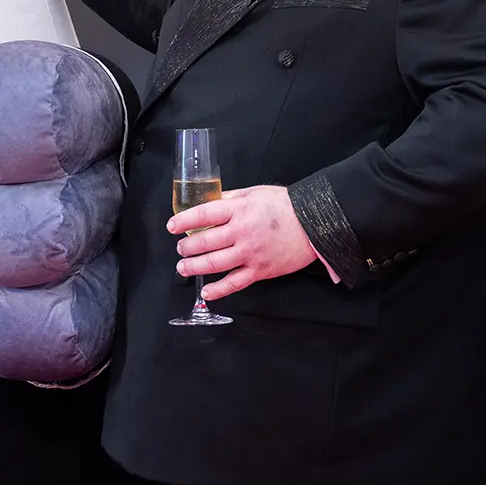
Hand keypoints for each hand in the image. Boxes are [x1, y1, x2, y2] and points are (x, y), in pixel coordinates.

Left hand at [170, 185, 324, 299]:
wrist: (313, 223)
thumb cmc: (285, 205)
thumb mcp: (255, 193)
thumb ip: (231, 198)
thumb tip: (211, 201)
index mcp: (239, 210)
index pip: (203, 215)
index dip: (184, 221)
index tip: (172, 226)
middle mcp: (241, 232)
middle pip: (205, 242)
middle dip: (187, 246)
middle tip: (180, 249)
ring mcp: (250, 253)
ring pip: (214, 264)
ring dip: (194, 267)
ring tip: (183, 267)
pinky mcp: (260, 270)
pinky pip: (235, 283)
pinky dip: (218, 290)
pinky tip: (207, 292)